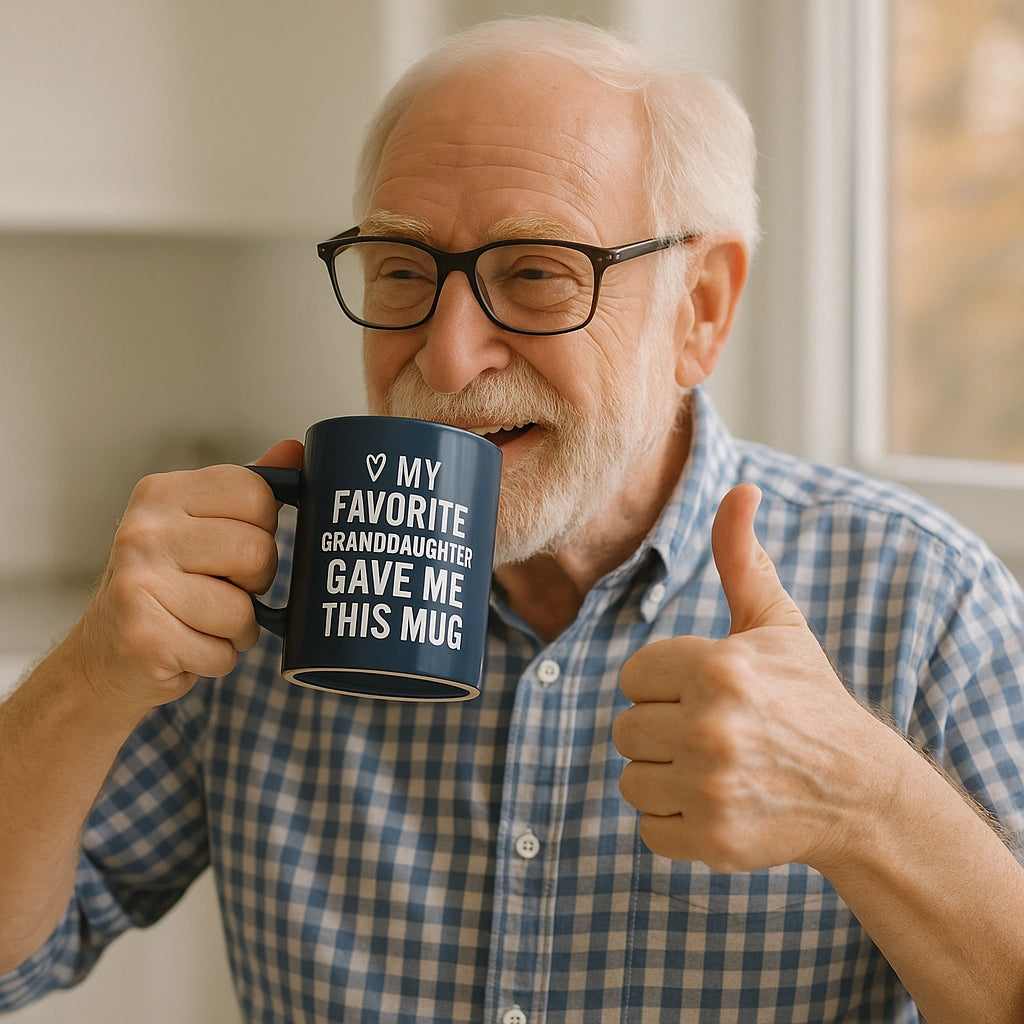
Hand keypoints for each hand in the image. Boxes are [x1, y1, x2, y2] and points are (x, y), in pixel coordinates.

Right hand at [68, 439, 303, 715]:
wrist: (102, 657)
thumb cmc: (165, 587)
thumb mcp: (200, 528)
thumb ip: (247, 491)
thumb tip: (296, 449)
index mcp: (161, 494)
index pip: (255, 494)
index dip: (263, 528)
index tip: (236, 545)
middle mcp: (143, 532)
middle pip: (256, 552)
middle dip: (255, 583)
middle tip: (222, 590)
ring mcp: (138, 584)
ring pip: (243, 611)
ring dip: (237, 629)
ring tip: (202, 623)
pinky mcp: (144, 639)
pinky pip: (224, 653)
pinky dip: (217, 659)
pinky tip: (185, 649)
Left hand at [613, 483, 882, 873]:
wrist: (858, 789)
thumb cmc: (806, 696)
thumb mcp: (776, 622)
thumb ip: (741, 557)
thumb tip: (740, 488)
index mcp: (718, 667)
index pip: (632, 677)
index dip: (663, 685)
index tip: (704, 692)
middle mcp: (712, 726)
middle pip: (625, 729)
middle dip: (661, 730)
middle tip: (713, 733)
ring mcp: (712, 787)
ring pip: (631, 780)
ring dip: (664, 776)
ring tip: (715, 767)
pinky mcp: (714, 840)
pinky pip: (649, 828)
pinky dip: (676, 820)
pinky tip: (718, 803)